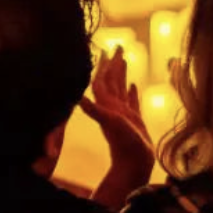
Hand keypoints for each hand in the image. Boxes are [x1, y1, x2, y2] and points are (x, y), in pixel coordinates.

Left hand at [79, 46, 154, 179]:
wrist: (134, 165)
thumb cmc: (124, 145)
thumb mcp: (110, 124)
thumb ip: (95, 111)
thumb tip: (78, 98)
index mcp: (107, 105)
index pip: (103, 80)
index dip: (103, 65)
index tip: (105, 50)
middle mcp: (113, 107)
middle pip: (112, 80)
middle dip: (114, 63)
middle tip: (119, 47)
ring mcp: (123, 113)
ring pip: (121, 88)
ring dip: (122, 74)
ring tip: (124, 59)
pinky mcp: (134, 120)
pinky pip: (132, 101)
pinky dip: (132, 92)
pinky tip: (134, 84)